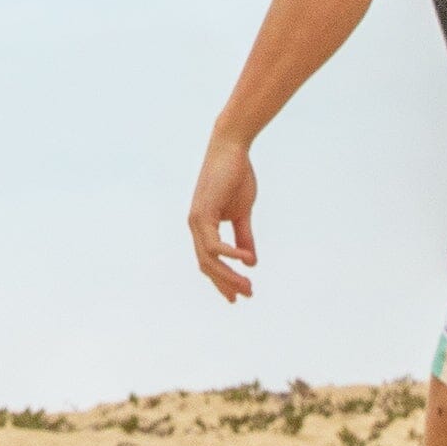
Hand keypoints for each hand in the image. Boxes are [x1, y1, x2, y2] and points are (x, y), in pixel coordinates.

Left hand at [189, 133, 259, 302]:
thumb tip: (251, 261)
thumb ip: (244, 237)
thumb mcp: (243, 212)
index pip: (210, 261)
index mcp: (203, 227)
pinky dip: (230, 255)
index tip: (239, 296)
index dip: (223, 280)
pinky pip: (214, 244)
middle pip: (207, 266)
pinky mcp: (202, 213)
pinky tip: (246, 262)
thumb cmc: (236, 176)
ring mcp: (196, 221)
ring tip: (248, 286)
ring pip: (208, 259)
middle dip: (226, 284)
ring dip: (228, 276)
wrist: (231, 149)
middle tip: (247, 295)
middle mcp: (195, 227)